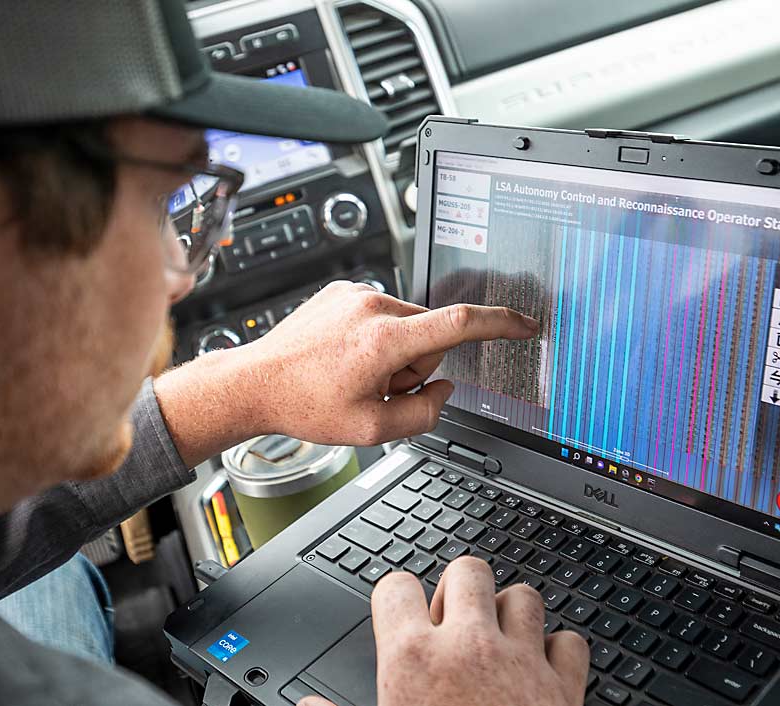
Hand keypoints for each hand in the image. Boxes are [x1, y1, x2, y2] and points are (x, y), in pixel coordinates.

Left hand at [240, 281, 538, 445]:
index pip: (459, 323)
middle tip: (380, 388)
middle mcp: (372, 306)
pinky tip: (345, 357)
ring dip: (397, 352)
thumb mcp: (371, 430)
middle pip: (431, 334)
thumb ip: (424, 414)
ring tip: (356, 373)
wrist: (254, 382)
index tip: (525, 323)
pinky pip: (383, 314)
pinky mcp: (344, 291)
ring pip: (408, 325)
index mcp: (384, 340)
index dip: (500, 322)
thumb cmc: (304, 404)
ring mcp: (356, 294)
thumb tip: (443, 390)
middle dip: (419, 364)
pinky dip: (377, 337)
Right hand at [304, 557, 585, 705]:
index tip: (397, 613)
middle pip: (467, 570)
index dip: (394, 597)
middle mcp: (469, 647)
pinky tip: (542, 670)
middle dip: (458, 588)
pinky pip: (570, 642)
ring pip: (523, 595)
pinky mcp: (564, 687)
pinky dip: (558, 650)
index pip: (395, 586)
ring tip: (497, 640)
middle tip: (451, 622)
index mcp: (413, 660)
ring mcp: (522, 662)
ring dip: (511, 612)